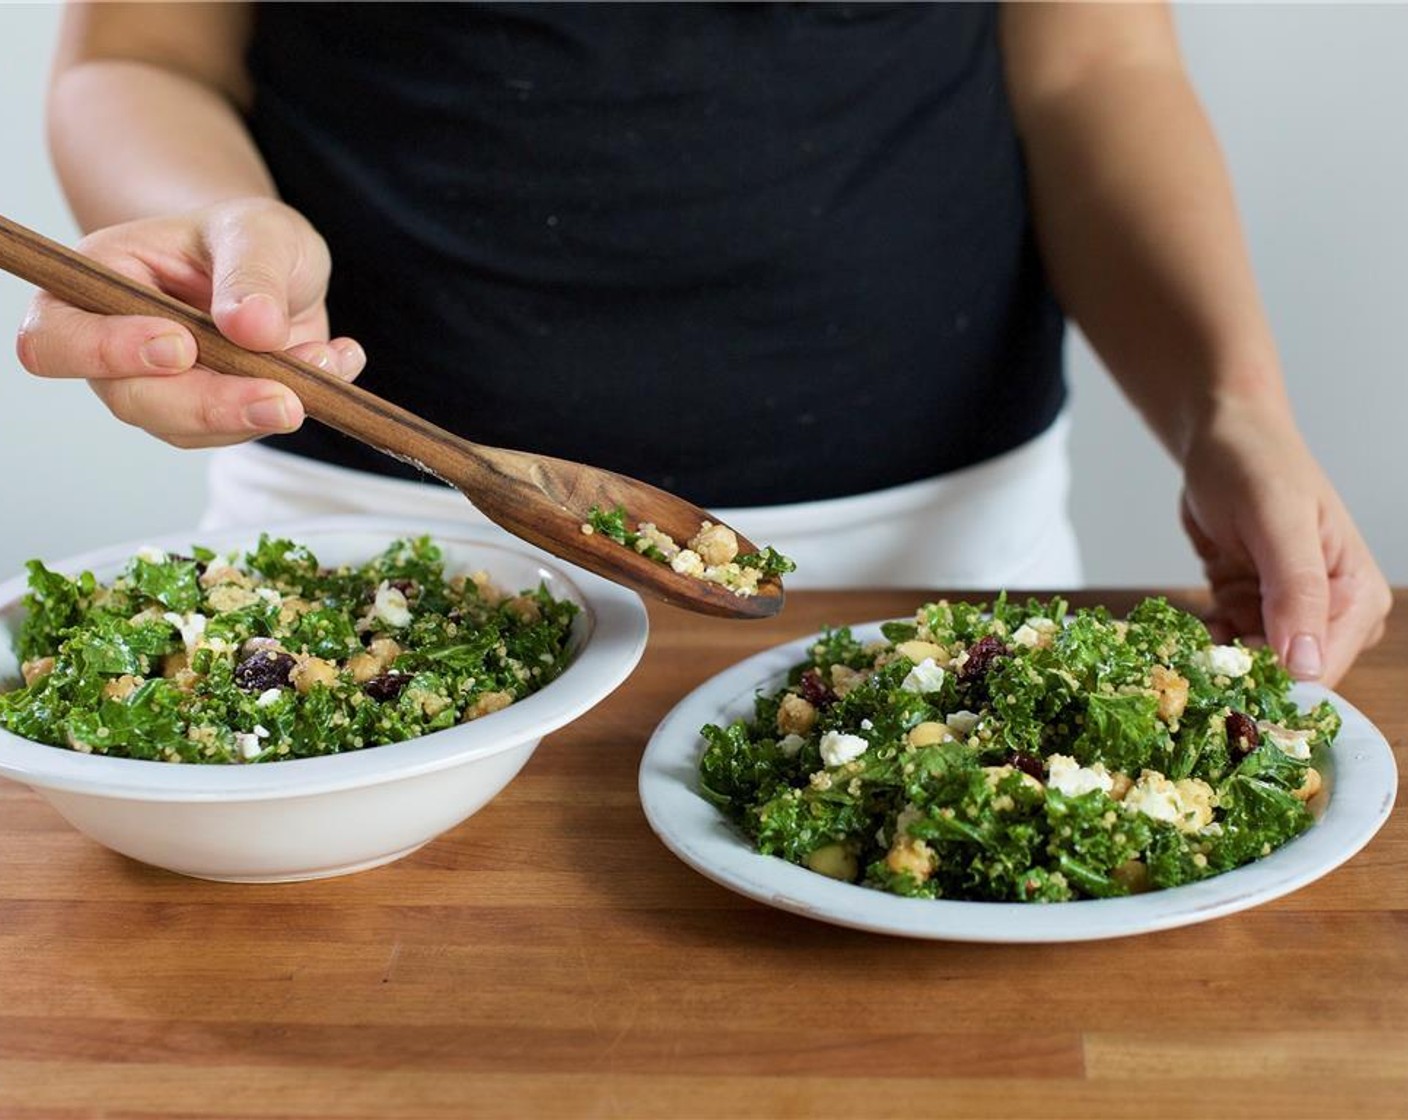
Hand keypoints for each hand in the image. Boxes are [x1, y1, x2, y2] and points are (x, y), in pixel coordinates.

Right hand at [15, 198, 365, 447]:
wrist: (276, 266)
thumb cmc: (247, 238)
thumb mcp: (259, 230)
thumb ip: (253, 270)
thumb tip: (252, 327)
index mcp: (96, 284)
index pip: (59, 338)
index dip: (109, 352)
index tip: (182, 346)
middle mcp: (114, 348)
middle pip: (132, 401)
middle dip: (211, 405)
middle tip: (284, 400)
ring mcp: (160, 390)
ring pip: (190, 429)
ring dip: (261, 409)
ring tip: (324, 359)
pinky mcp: (209, 417)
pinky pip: (242, 431)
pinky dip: (297, 404)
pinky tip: (336, 362)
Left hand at [1179, 398, 1390, 686]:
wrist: (1222, 435)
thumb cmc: (1256, 464)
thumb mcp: (1277, 522)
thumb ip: (1295, 591)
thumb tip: (1306, 665)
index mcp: (1357, 596)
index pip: (1321, 672)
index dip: (1273, 683)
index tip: (1224, 675)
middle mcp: (1331, 612)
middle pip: (1286, 676)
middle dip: (1239, 671)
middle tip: (1199, 654)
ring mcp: (1288, 612)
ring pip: (1252, 665)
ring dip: (1216, 657)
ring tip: (1194, 636)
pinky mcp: (1253, 607)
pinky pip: (1228, 644)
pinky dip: (1207, 639)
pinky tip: (1194, 624)